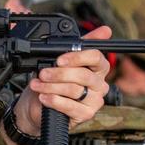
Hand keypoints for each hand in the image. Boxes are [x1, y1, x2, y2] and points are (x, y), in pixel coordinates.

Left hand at [12, 27, 112, 142]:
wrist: (39, 104)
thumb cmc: (53, 80)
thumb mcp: (63, 59)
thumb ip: (81, 43)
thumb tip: (106, 30)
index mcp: (98, 67)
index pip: (96, 58)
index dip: (77, 57)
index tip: (59, 59)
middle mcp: (100, 84)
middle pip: (84, 75)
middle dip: (59, 73)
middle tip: (43, 73)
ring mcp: (95, 100)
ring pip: (75, 90)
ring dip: (52, 87)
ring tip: (37, 84)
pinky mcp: (86, 114)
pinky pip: (72, 107)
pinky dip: (55, 101)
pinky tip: (44, 97)